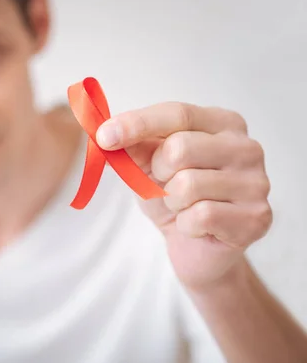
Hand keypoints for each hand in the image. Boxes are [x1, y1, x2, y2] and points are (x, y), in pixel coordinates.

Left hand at [96, 102, 272, 289]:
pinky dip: (186, 225)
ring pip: (187, 185)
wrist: (197, 249)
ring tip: (184, 207)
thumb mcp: (148, 165)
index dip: (137, 124)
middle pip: (179, 148)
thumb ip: (133, 144)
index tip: (104, 135)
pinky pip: (199, 216)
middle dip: (158, 173)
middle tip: (166, 185)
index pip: (178, 113)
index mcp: (223, 124)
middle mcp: (247, 147)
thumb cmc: (174, 198)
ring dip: (172, 202)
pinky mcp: (257, 218)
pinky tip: (198, 227)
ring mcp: (257, 183)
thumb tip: (106, 132)